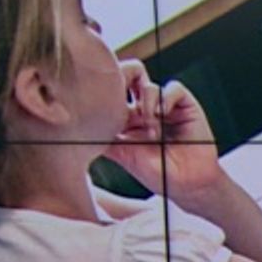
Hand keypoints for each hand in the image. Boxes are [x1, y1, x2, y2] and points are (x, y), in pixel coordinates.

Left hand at [102, 62, 228, 203]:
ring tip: (150, 125)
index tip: (100, 97)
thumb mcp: (122, 155)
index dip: (107, 89)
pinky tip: (162, 115)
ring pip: (148, 84)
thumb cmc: (156, 173)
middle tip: (120, 93)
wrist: (187, 184)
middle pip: (130, 77)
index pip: (114, 92)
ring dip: (146, 102)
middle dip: (123, 80)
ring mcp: (165, 106)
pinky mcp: (184, 105)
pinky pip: (173, 88)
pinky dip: (165, 98)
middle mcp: (145, 108)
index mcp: (127, 118)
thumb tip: (73, 130)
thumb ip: (102, 139)